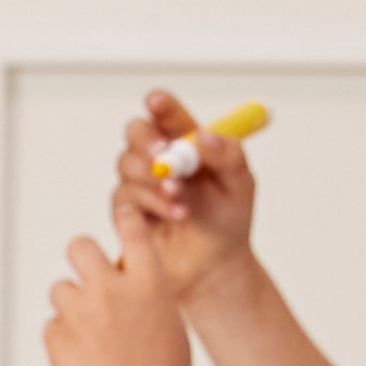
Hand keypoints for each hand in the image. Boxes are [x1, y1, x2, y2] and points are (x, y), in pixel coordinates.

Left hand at [43, 231, 194, 365]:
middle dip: (82, 257)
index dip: (125, 219)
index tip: (122, 217)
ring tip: (90, 336)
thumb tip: (120, 285)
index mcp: (149, 281)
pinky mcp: (55, 334)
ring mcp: (80, 310)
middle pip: (79, 245)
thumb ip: (144, 299)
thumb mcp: (169, 327)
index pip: (131, 229)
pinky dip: (63, 339)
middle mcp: (111, 287)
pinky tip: (83, 362)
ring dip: (71, 305)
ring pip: (60, 288)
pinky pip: (52, 325)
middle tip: (89, 279)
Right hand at [114, 88, 258, 309]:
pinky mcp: (127, 209)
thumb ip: (227, 155)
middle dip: (146, 142)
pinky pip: (125, 197)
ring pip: (127, 165)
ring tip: (181, 199)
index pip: (168, 113)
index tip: (157, 101)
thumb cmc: (228, 218)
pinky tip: (177, 215)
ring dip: (154, 180)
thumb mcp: (240, 184)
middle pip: (135, 132)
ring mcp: (140, 182)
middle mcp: (159, 156)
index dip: (160, 104)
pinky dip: (152, 204)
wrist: (215, 264)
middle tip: (162, 156)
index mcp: (186, 140)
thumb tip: (202, 136)